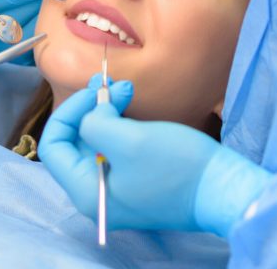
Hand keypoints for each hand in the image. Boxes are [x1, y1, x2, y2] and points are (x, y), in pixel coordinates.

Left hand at [40, 78, 225, 232]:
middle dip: (88, 106)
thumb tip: (93, 113)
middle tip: (110, 83)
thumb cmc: (177, 167)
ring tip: (124, 88)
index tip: (95, 91)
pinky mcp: (134, 176)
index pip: (53, 146)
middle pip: (74, 141)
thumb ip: (96, 124)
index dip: (69, 111)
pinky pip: (114, 144)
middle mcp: (95, 192)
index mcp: (86, 191)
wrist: (222, 188)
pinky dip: (118, 119)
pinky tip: (131, 104)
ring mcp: (116, 185)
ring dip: (104, 109)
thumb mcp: (130, 140)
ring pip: (95, 139)